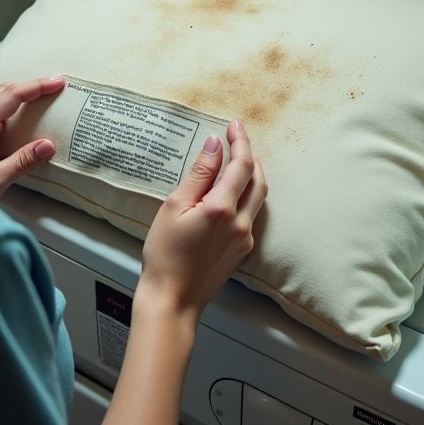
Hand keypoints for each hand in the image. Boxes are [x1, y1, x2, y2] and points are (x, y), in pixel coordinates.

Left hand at [0, 76, 66, 196]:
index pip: (11, 96)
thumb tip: (48, 145)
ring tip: (42, 95)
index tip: (57, 83)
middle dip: (31, 85)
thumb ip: (22, 162)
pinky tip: (20, 112)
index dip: (36, 86)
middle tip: (55, 86)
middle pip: (3, 90)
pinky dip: (9, 104)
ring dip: (20, 93)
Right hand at [136, 119, 267, 319]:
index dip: (240, 141)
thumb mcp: (174, 207)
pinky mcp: (242, 250)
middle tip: (236, 138)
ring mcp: (245, 238)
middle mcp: (240, 222)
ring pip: (259, 197)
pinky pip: (252, 214)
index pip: (242, 165)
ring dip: (253, 175)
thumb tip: (214, 145)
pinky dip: (247, 195)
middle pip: (258, 179)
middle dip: (251, 155)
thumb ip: (199, 174)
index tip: (234, 125)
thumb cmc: (164, 254)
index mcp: (221, 208)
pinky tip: (233, 192)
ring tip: (237, 160)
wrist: (173, 299)